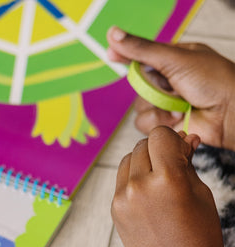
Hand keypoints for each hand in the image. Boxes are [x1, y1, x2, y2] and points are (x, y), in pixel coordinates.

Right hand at [107, 27, 234, 149]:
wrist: (230, 112)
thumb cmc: (213, 81)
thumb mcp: (175, 59)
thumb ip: (142, 50)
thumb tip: (113, 34)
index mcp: (173, 59)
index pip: (142, 56)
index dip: (125, 56)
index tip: (111, 56)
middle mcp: (169, 81)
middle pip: (138, 86)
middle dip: (150, 90)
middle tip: (170, 87)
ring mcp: (167, 102)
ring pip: (139, 108)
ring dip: (157, 109)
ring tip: (178, 106)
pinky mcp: (166, 123)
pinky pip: (145, 124)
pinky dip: (160, 123)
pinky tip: (178, 119)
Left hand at [111, 127, 224, 246]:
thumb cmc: (198, 237)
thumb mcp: (200, 193)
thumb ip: (186, 163)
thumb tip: (183, 138)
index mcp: (166, 179)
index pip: (159, 136)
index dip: (173, 139)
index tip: (182, 150)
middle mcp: (138, 187)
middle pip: (141, 146)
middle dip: (158, 150)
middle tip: (174, 164)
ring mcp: (122, 200)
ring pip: (127, 162)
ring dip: (142, 162)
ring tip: (161, 180)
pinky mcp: (115, 211)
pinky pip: (121, 182)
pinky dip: (133, 180)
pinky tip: (150, 195)